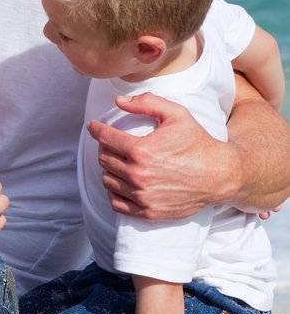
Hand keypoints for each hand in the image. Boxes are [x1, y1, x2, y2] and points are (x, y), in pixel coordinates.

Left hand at [89, 95, 235, 220]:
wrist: (219, 175)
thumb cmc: (198, 143)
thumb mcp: (177, 114)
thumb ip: (147, 103)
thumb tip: (119, 101)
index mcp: (141, 150)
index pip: (105, 138)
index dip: (97, 130)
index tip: (94, 127)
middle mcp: (138, 175)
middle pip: (104, 159)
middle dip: (105, 148)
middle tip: (112, 143)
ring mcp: (142, 196)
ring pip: (108, 181)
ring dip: (109, 169)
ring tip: (118, 162)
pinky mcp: (148, 211)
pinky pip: (117, 203)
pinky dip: (114, 192)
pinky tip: (120, 183)